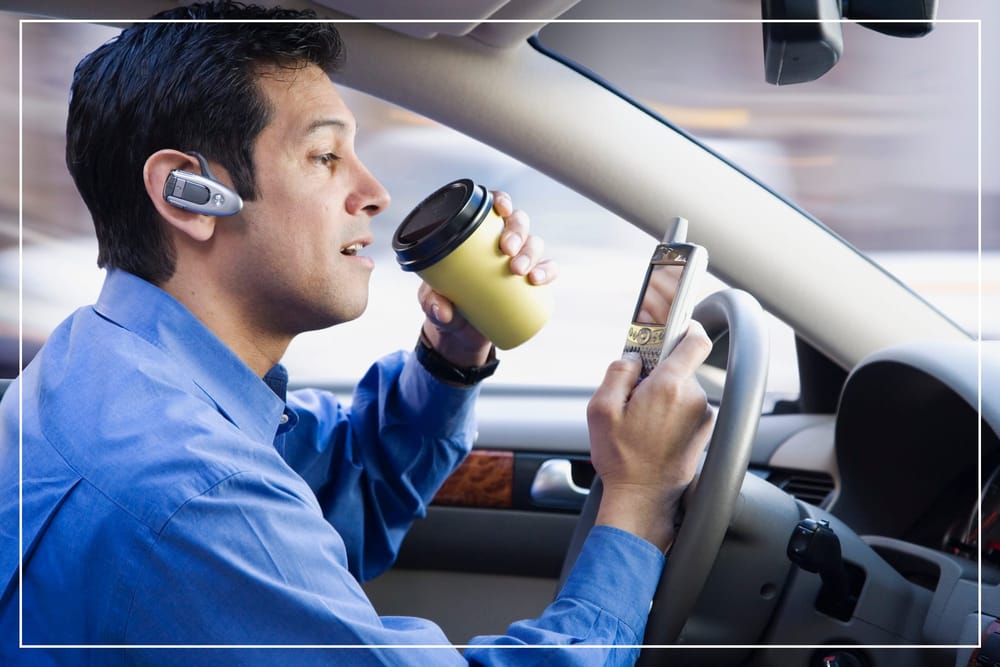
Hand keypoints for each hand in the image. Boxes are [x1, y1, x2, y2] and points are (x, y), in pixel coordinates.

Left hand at [418, 190, 557, 366]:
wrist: (459, 332)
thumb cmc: (443, 303)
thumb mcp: (429, 301)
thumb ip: (431, 303)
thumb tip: (443, 311)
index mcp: (476, 233)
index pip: (492, 207)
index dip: (501, 201)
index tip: (501, 210)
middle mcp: (500, 241)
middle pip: (517, 222)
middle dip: (517, 232)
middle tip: (507, 251)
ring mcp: (517, 259)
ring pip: (534, 243)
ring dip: (531, 252)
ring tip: (519, 271)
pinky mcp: (529, 281)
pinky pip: (546, 269)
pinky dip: (547, 271)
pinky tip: (538, 279)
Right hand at [587, 322, 714, 550]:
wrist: (644, 499)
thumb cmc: (621, 459)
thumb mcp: (601, 410)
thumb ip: (617, 373)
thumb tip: (630, 358)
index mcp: (668, 387)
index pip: (693, 340)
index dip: (685, 327)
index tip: (674, 325)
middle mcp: (693, 399)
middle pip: (681, 367)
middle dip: (658, 373)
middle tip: (635, 394)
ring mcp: (702, 416)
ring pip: (682, 389)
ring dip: (663, 396)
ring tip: (642, 421)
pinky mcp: (704, 432)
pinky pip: (687, 409)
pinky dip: (671, 413)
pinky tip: (652, 432)